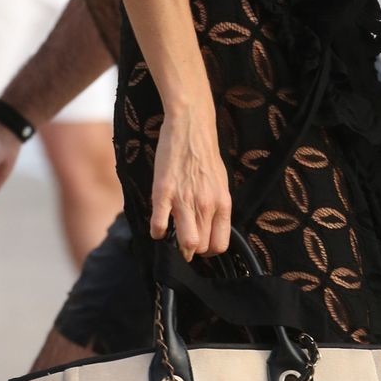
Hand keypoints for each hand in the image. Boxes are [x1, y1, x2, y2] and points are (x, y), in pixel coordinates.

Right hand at [149, 105, 231, 258]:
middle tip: (184, 244)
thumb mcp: (220, 182)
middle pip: (201, 247)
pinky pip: (159, 224)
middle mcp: (206, 205)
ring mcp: (184, 200)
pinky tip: (157, 227)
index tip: (201, 247)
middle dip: (192, 251)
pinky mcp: (163, 192)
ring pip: (185, 242)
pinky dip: (157, 232)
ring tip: (171, 239)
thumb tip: (211, 227)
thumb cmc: (205, 155)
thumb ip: (217, 206)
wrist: (190, 128)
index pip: (219, 244)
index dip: (209, 251)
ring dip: (176, 247)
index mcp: (223, 203)